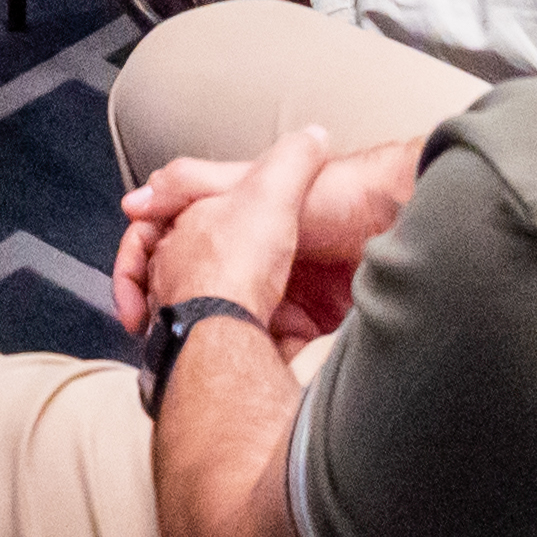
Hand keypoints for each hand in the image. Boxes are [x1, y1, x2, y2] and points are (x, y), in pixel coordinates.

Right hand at [113, 130, 406, 344]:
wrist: (400, 222)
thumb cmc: (336, 195)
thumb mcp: (253, 181)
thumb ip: (194, 184)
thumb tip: (136, 200)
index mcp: (232, 220)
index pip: (174, 251)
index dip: (149, 278)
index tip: (135, 308)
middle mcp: (249, 256)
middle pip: (200, 294)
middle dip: (184, 319)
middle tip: (177, 339)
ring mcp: (277, 289)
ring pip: (233, 324)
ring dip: (225, 339)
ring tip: (218, 353)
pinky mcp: (307, 321)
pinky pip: (274, 345)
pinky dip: (267, 352)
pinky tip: (264, 355)